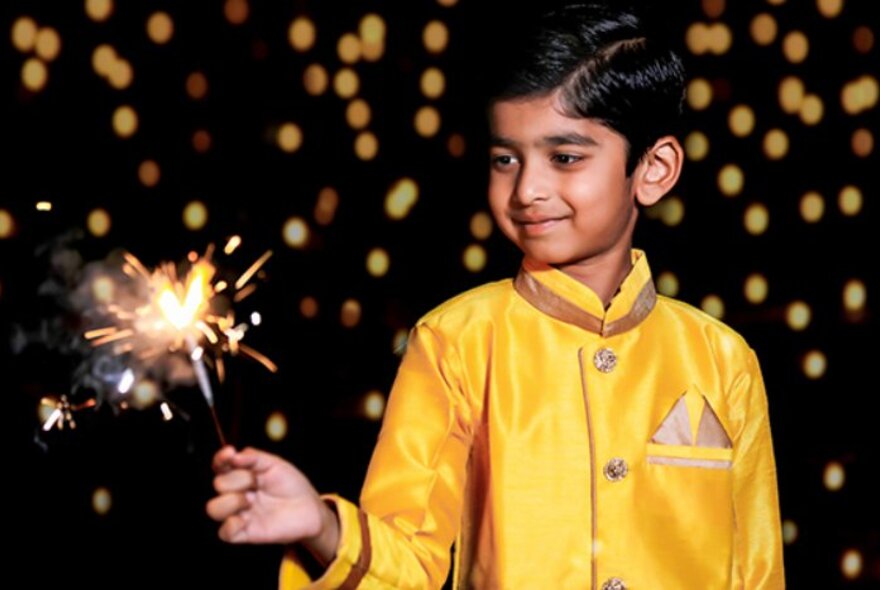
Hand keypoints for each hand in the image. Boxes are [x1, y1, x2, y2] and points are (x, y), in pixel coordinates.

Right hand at [206, 446, 338, 561]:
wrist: (310, 509)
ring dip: (231, 502)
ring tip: (251, 501)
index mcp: (241, 475)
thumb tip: (233, 456)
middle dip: (238, 480)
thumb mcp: (276, 465)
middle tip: (257, 483)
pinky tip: (245, 519)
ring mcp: (239, 513)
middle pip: (218, 484)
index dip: (220, 459)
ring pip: (213, 508)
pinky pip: (224, 533)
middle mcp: (236, 493)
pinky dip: (231, 525)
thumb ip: (254, 457)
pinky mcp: (245, 532)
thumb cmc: (292, 485)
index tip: (229, 453)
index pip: (220, 465)